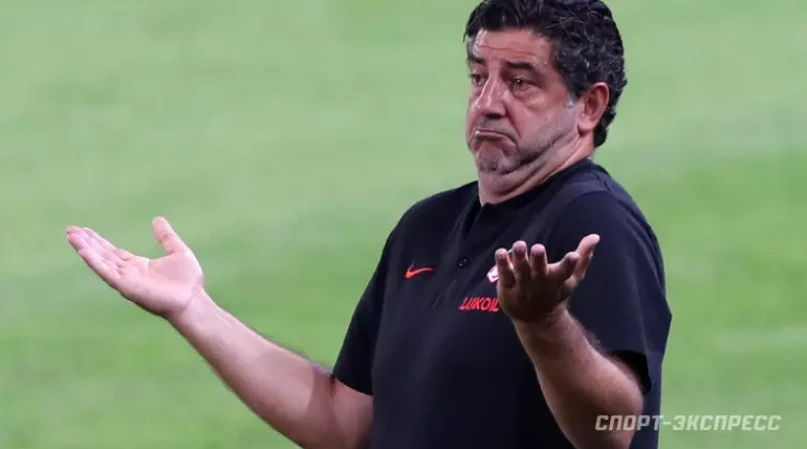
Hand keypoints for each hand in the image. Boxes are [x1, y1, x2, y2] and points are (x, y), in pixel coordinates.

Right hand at [66, 217, 204, 321]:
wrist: (193, 300)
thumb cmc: (188, 281)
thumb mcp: (178, 251)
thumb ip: (166, 237)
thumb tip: (157, 219)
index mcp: (138, 265)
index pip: (113, 252)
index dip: (98, 241)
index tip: (85, 230)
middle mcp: (128, 273)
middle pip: (103, 255)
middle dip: (87, 242)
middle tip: (70, 229)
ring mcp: (126, 280)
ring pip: (100, 262)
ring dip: (85, 249)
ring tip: (71, 236)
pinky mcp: (126, 287)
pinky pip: (107, 272)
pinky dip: (94, 262)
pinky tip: (83, 251)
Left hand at [494, 234, 599, 323]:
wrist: (536, 320)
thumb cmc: (556, 293)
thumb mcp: (572, 278)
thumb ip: (583, 257)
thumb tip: (595, 236)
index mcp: (557, 280)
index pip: (565, 271)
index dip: (570, 264)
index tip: (573, 255)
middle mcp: (539, 284)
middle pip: (539, 271)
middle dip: (539, 260)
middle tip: (538, 248)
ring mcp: (522, 287)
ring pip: (520, 272)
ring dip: (519, 258)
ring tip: (519, 244)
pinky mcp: (507, 288)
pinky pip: (504, 275)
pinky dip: (502, 265)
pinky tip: (501, 252)